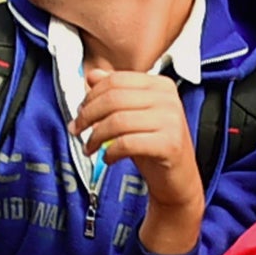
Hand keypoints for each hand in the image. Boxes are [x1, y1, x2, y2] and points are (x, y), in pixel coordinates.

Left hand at [74, 70, 206, 242]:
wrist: (178, 179)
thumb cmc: (155, 147)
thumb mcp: (133, 115)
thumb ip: (115, 92)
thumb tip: (92, 76)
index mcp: (161, 85)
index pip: (116, 80)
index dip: (91, 96)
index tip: (80, 112)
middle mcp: (169, 99)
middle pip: (114, 98)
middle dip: (88, 116)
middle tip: (77, 130)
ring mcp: (172, 121)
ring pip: (117, 121)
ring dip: (95, 136)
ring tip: (90, 147)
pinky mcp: (170, 144)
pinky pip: (127, 143)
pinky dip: (110, 152)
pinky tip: (108, 158)